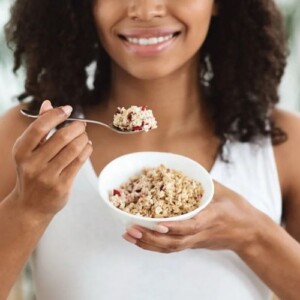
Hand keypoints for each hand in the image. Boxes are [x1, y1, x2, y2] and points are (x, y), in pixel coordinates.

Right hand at [11, 100, 92, 217]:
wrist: (29, 206)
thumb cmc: (31, 172)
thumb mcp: (28, 151)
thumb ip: (39, 128)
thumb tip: (48, 103)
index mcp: (21, 151)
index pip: (40, 127)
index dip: (56, 115)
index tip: (68, 109)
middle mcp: (32, 164)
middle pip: (61, 137)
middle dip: (76, 127)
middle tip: (81, 124)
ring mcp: (47, 176)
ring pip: (73, 149)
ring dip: (83, 138)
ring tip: (84, 136)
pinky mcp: (61, 186)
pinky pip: (79, 162)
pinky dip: (86, 150)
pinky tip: (87, 146)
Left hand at [123, 181, 269, 253]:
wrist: (250, 233)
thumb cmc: (238, 210)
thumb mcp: (223, 191)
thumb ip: (203, 182)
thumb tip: (181, 169)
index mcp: (212, 217)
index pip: (192, 225)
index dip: (175, 227)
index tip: (158, 224)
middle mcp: (202, 232)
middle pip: (175, 242)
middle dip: (151, 237)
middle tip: (131, 229)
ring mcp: (197, 241)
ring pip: (171, 248)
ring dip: (148, 243)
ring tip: (129, 236)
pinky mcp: (194, 244)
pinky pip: (173, 247)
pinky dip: (155, 245)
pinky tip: (141, 239)